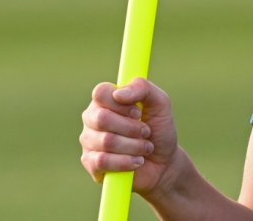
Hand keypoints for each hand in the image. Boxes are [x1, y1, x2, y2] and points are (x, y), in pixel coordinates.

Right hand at [79, 77, 179, 196]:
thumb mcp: (160, 103)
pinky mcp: (90, 163)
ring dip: (134, 146)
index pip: (101, 92)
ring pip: (106, 141)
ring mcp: (89, 141)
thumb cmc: (159, 128)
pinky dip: (126, 161)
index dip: (122, 104)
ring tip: (145, 148)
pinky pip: (102, 161)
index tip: (138, 112)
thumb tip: (118, 94)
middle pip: (102, 118)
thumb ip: (143, 88)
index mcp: (106, 100)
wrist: (163, 162)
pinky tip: (137, 161)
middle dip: (132, 128)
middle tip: (146, 131)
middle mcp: (93, 118)